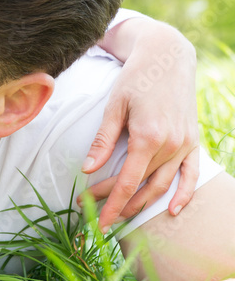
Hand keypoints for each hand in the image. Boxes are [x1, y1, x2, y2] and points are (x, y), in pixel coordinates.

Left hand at [80, 23, 198, 232]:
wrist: (167, 58)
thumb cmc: (135, 79)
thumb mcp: (114, 106)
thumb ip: (103, 140)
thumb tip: (88, 169)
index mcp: (147, 137)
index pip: (127, 182)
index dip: (111, 205)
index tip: (97, 223)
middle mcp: (170, 144)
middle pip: (142, 185)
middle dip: (118, 204)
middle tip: (95, 214)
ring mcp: (185, 144)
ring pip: (164, 184)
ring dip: (143, 204)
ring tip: (122, 215)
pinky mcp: (192, 140)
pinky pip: (191, 174)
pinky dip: (184, 193)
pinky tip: (172, 210)